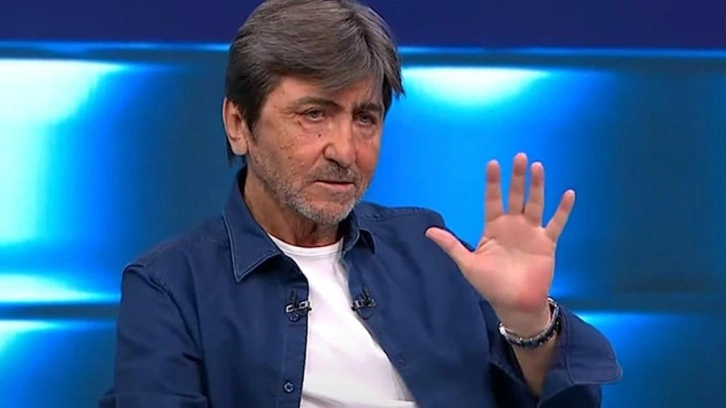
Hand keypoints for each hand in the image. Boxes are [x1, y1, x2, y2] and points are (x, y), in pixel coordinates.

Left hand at [425, 153, 574, 335]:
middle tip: (519, 157)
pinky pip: (556, 223)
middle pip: (515, 196)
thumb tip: (427, 232)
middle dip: (517, 178)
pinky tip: (569, 193)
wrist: (515, 304)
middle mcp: (513, 226)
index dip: (493, 183)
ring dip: (537, 186)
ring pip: (535, 204)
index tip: (493, 164)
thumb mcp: (468, 264)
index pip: (492, 200)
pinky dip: (563, 209)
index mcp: (493, 228)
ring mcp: (531, 232)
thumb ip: (451, 246)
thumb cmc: (491, 285)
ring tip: (537, 167)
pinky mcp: (547, 243)